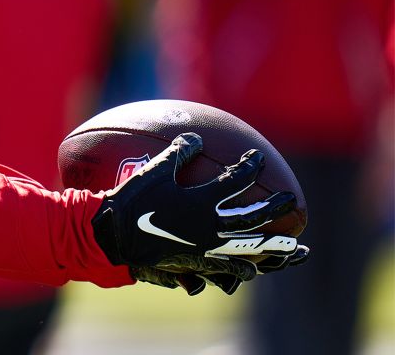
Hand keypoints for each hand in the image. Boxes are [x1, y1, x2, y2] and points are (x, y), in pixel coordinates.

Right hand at [91, 133, 304, 293]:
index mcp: (202, 200)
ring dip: (273, 245)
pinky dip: (242, 268)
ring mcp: (207, 246)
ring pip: (248, 246)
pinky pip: (226, 267)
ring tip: (294, 247)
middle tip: (290, 199)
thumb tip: (196, 138)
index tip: (257, 159)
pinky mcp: (197, 262)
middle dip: (275, 207)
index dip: (250, 168)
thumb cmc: (132, 201)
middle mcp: (211, 225)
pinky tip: (253, 271)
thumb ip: (178, 154)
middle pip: (253, 216)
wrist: (116, 237)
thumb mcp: (153, 171)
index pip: (237, 181)